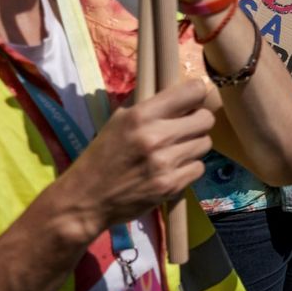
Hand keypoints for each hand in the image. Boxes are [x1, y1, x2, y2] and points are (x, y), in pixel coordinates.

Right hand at [59, 78, 213, 237]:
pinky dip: (189, 168)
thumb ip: (150, 106)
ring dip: (193, 146)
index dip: (196, 94)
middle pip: (206, 119)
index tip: (192, 101)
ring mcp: (165, 163)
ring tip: (175, 150)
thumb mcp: (118, 120)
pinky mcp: (171, 186)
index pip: (193, 91)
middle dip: (198, 122)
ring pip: (205, 144)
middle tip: (185, 128)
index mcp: (141, 115)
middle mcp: (155, 136)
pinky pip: (199, 168)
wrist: (85, 199)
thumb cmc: (102, 155)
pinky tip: (172, 169)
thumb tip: (182, 93)